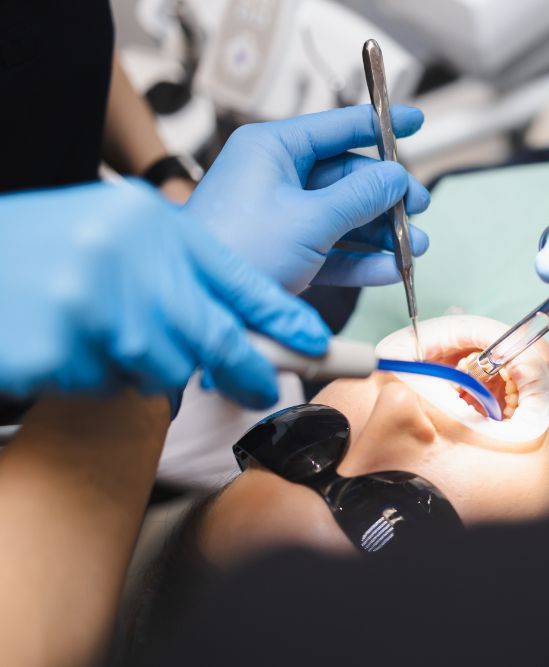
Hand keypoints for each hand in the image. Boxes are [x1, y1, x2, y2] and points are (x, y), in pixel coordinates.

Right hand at [0, 181, 329, 407]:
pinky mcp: (55, 350)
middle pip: (216, 337)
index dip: (284, 317)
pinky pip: (109, 383)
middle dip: (249, 369)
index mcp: (149, 224)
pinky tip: (69, 340)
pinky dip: (100, 373)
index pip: (239, 278)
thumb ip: (179, 263)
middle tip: (264, 388)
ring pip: (164, 367)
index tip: (319, 343)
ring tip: (107, 330)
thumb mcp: (117, 228)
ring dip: (150, 363)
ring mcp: (87, 308)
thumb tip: (246, 318)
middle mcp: (125, 261)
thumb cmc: (39, 245)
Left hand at [186, 105, 431, 293]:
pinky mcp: (284, 253)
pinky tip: (391, 270)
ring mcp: (281, 217)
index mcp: (273, 149)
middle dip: (387, 196)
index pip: (337, 127)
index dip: (380, 124)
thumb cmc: (240, 249)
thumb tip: (396, 178)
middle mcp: (277, 177)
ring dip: (382, 233)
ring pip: (344, 216)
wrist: (205, 306)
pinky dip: (361, 260)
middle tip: (420, 208)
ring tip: (416, 248)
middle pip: (347, 176)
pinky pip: (332, 249)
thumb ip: (360, 196)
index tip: (416, 121)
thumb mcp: (310, 219)